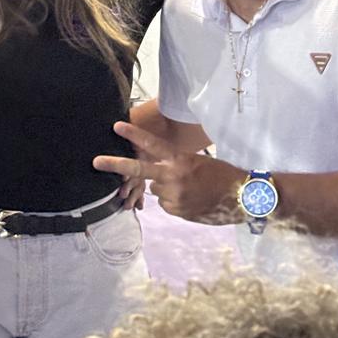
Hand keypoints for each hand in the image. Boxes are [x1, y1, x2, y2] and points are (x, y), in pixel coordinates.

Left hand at [94, 121, 241, 223]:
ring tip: (189, 188)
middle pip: (139, 170)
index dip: (134, 134)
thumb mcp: (198, 161)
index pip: (153, 144)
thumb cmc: (221, 174)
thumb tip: (155, 177)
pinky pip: (166, 204)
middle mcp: (173, 176)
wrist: (242, 197)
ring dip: (166, 189)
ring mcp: (174, 195)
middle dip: (115, 165)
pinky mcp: (177, 211)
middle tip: (95, 162)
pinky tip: (191, 199)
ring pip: (157, 190)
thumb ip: (175, 165)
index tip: (116, 126)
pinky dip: (174, 202)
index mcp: (180, 159)